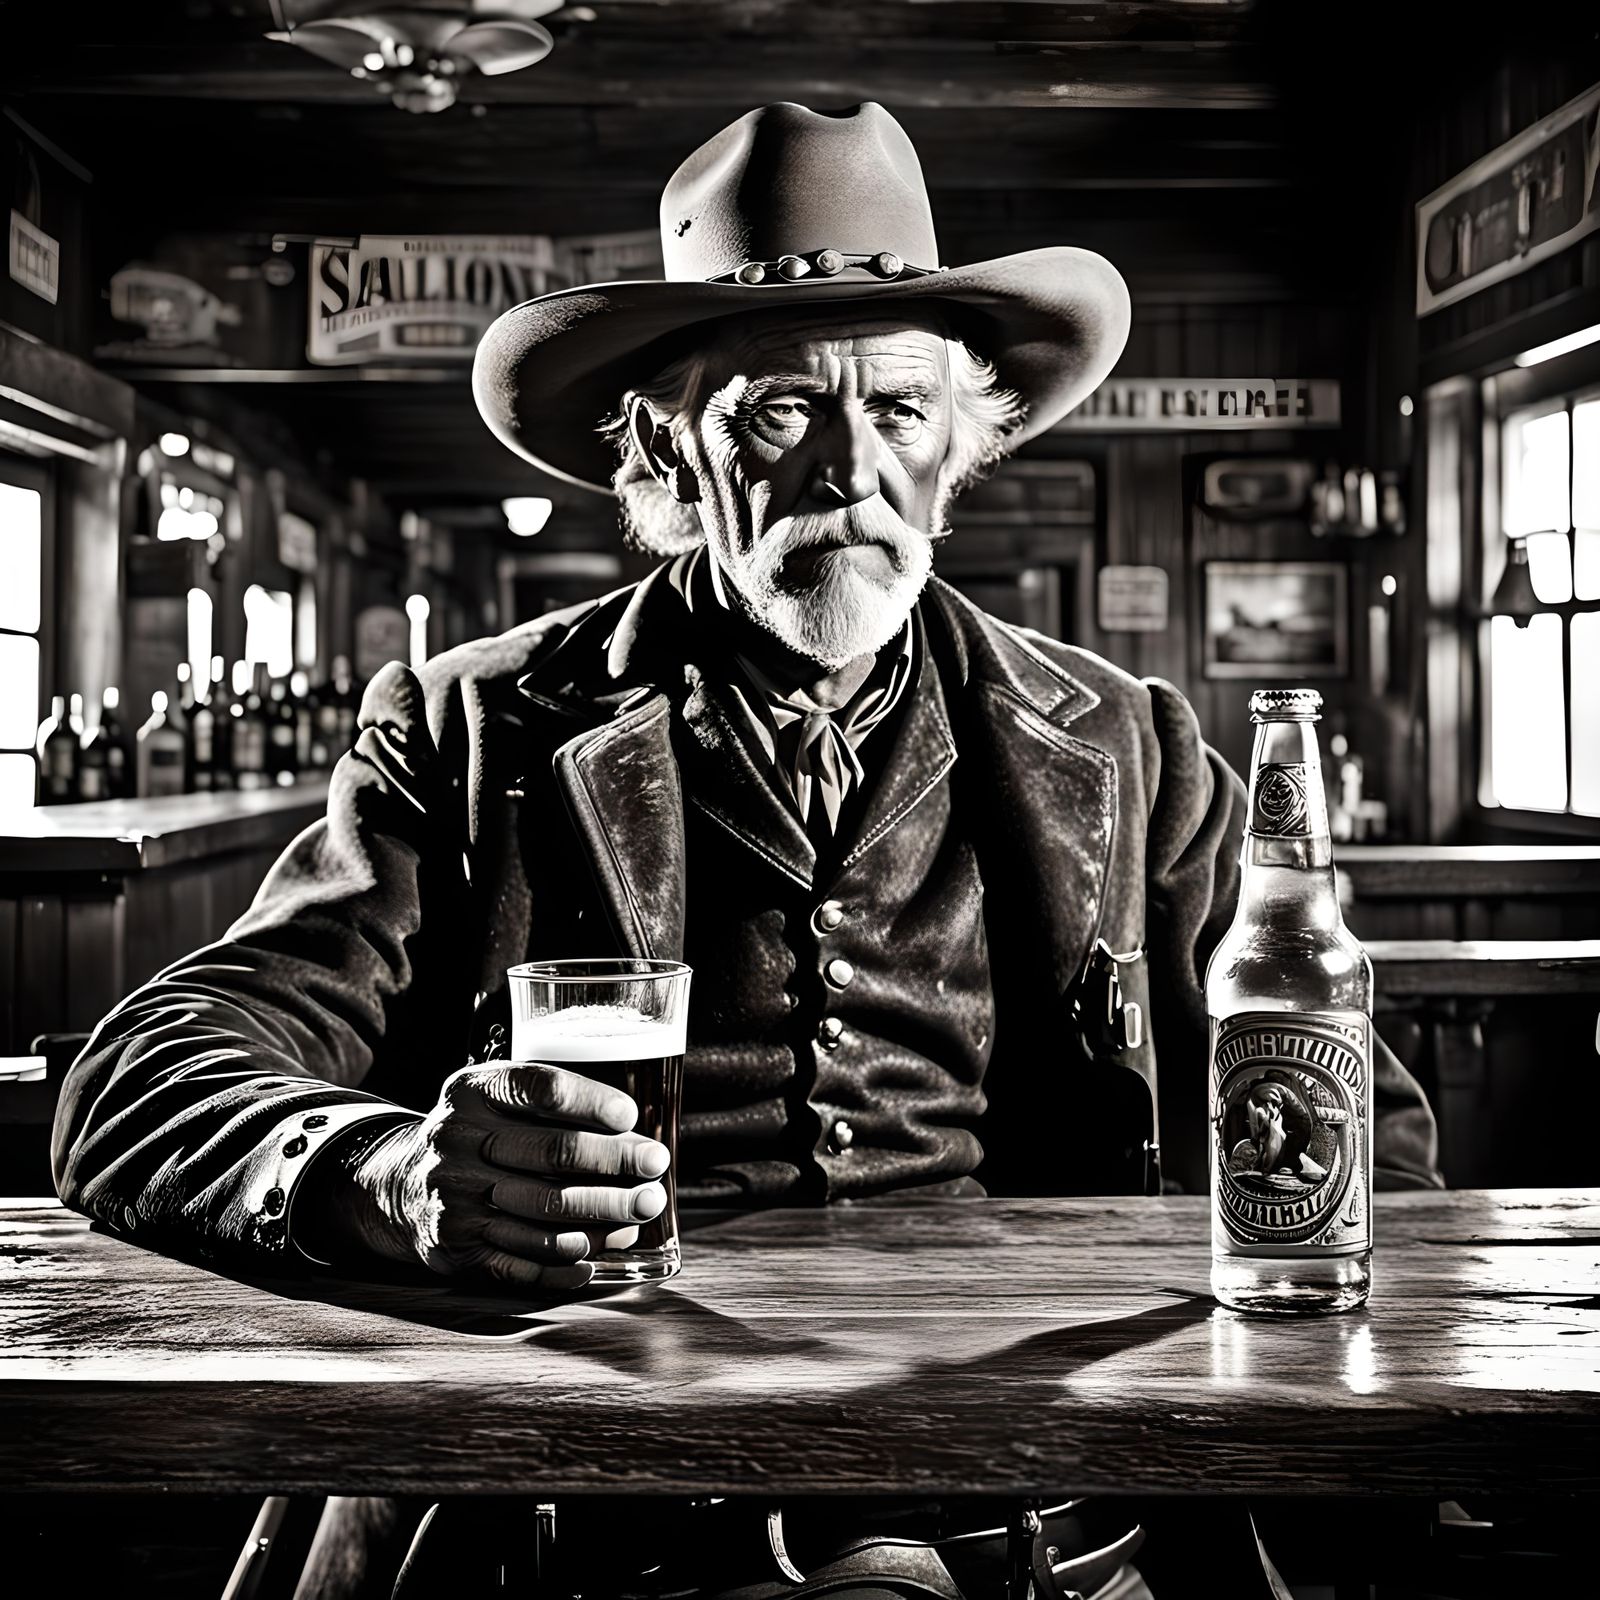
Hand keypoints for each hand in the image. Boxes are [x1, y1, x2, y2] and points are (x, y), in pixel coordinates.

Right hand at [327, 1063, 669, 1288]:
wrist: (402, 1185)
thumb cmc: (479, 1135)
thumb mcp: (498, 1098)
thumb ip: (552, 1105)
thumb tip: (636, 1135)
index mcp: (474, 1091)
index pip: (538, 1088)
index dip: (589, 1102)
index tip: (630, 1116)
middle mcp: (458, 1141)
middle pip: (552, 1154)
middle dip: (615, 1162)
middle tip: (655, 1167)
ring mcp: (453, 1198)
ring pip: (546, 1213)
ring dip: (605, 1215)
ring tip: (642, 1210)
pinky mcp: (455, 1247)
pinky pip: (523, 1262)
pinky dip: (566, 1263)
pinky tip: (598, 1256)